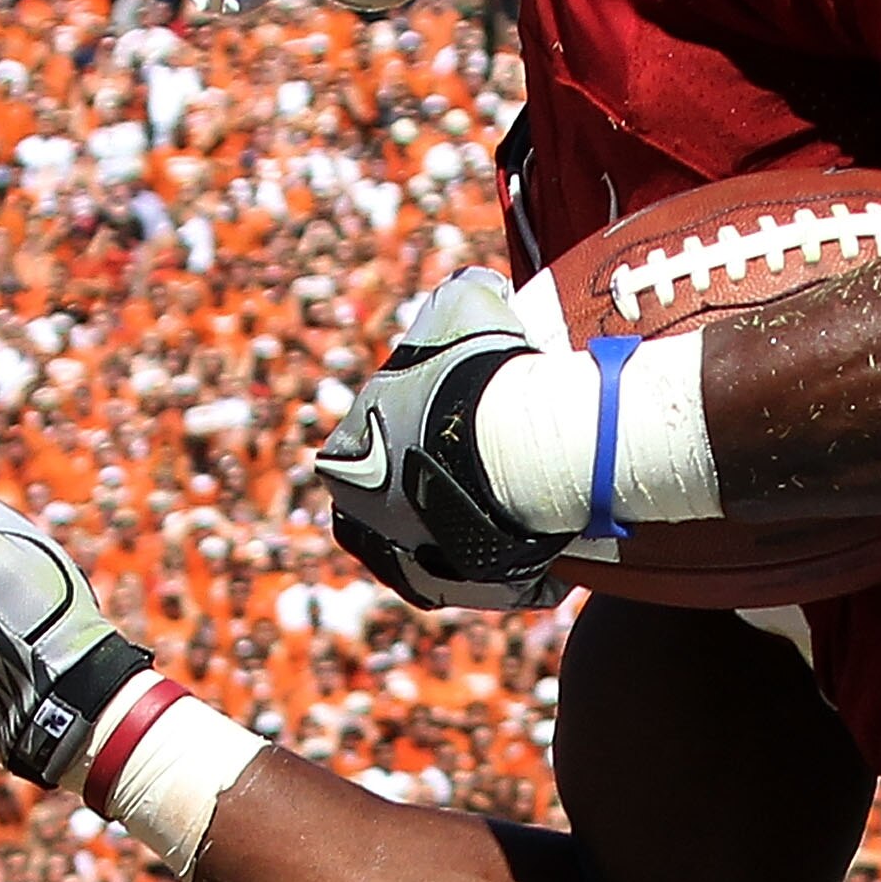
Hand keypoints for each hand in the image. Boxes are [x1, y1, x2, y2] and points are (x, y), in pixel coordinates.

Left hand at [314, 268, 567, 609]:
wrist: (512, 449)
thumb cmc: (479, 376)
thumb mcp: (466, 308)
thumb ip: (465, 298)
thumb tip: (480, 289)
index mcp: (343, 454)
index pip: (374, 439)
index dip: (423, 423)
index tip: (466, 416)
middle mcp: (356, 515)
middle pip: (396, 498)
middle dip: (435, 483)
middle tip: (495, 465)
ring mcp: (396, 559)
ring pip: (431, 541)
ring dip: (464, 528)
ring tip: (519, 507)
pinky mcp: (442, 591)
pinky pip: (472, 578)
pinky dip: (502, 565)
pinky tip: (537, 542)